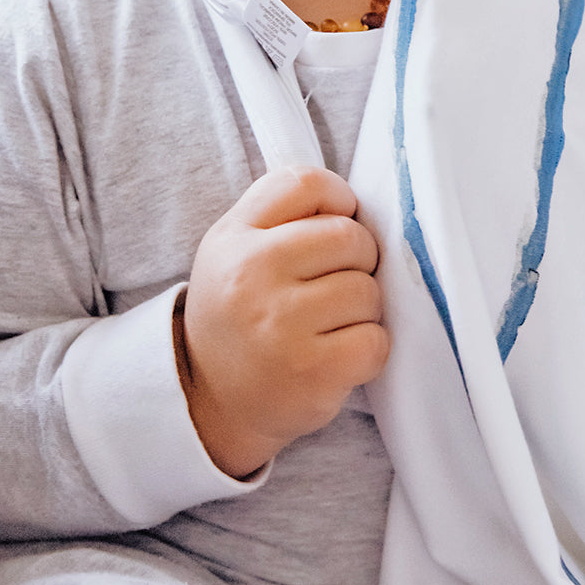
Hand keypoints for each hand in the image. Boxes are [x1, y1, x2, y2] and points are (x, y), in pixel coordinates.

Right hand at [176, 167, 388, 478]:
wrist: (210, 401)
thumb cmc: (239, 314)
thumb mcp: (234, 249)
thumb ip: (284, 213)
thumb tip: (354, 204)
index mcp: (234, 238)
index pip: (307, 183)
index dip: (339, 199)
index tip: (336, 224)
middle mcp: (253, 276)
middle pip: (350, 237)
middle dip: (357, 260)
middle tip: (333, 285)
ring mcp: (282, 326)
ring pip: (367, 290)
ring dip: (363, 309)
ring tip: (329, 324)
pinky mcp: (313, 372)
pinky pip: (375, 340)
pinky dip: (367, 349)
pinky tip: (336, 355)